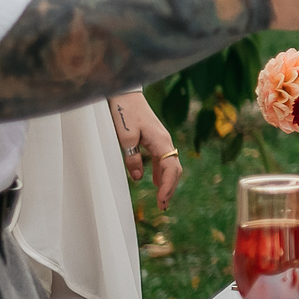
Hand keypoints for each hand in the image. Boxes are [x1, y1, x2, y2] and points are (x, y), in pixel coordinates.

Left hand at [109, 92, 182, 211]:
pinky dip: (162, 172)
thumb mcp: (125, 136)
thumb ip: (131, 157)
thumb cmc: (124, 112)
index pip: (171, 169)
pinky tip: (156, 181)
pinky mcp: (155, 138)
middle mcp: (165, 141)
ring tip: (161, 199)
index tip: (162, 202)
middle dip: (170, 188)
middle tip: (163, 206)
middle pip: (174, 169)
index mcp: (161, 141)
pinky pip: (163, 159)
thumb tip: (137, 178)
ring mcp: (161, 140)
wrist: (125, 93)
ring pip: (170, 164)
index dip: (168, 187)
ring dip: (167, 182)